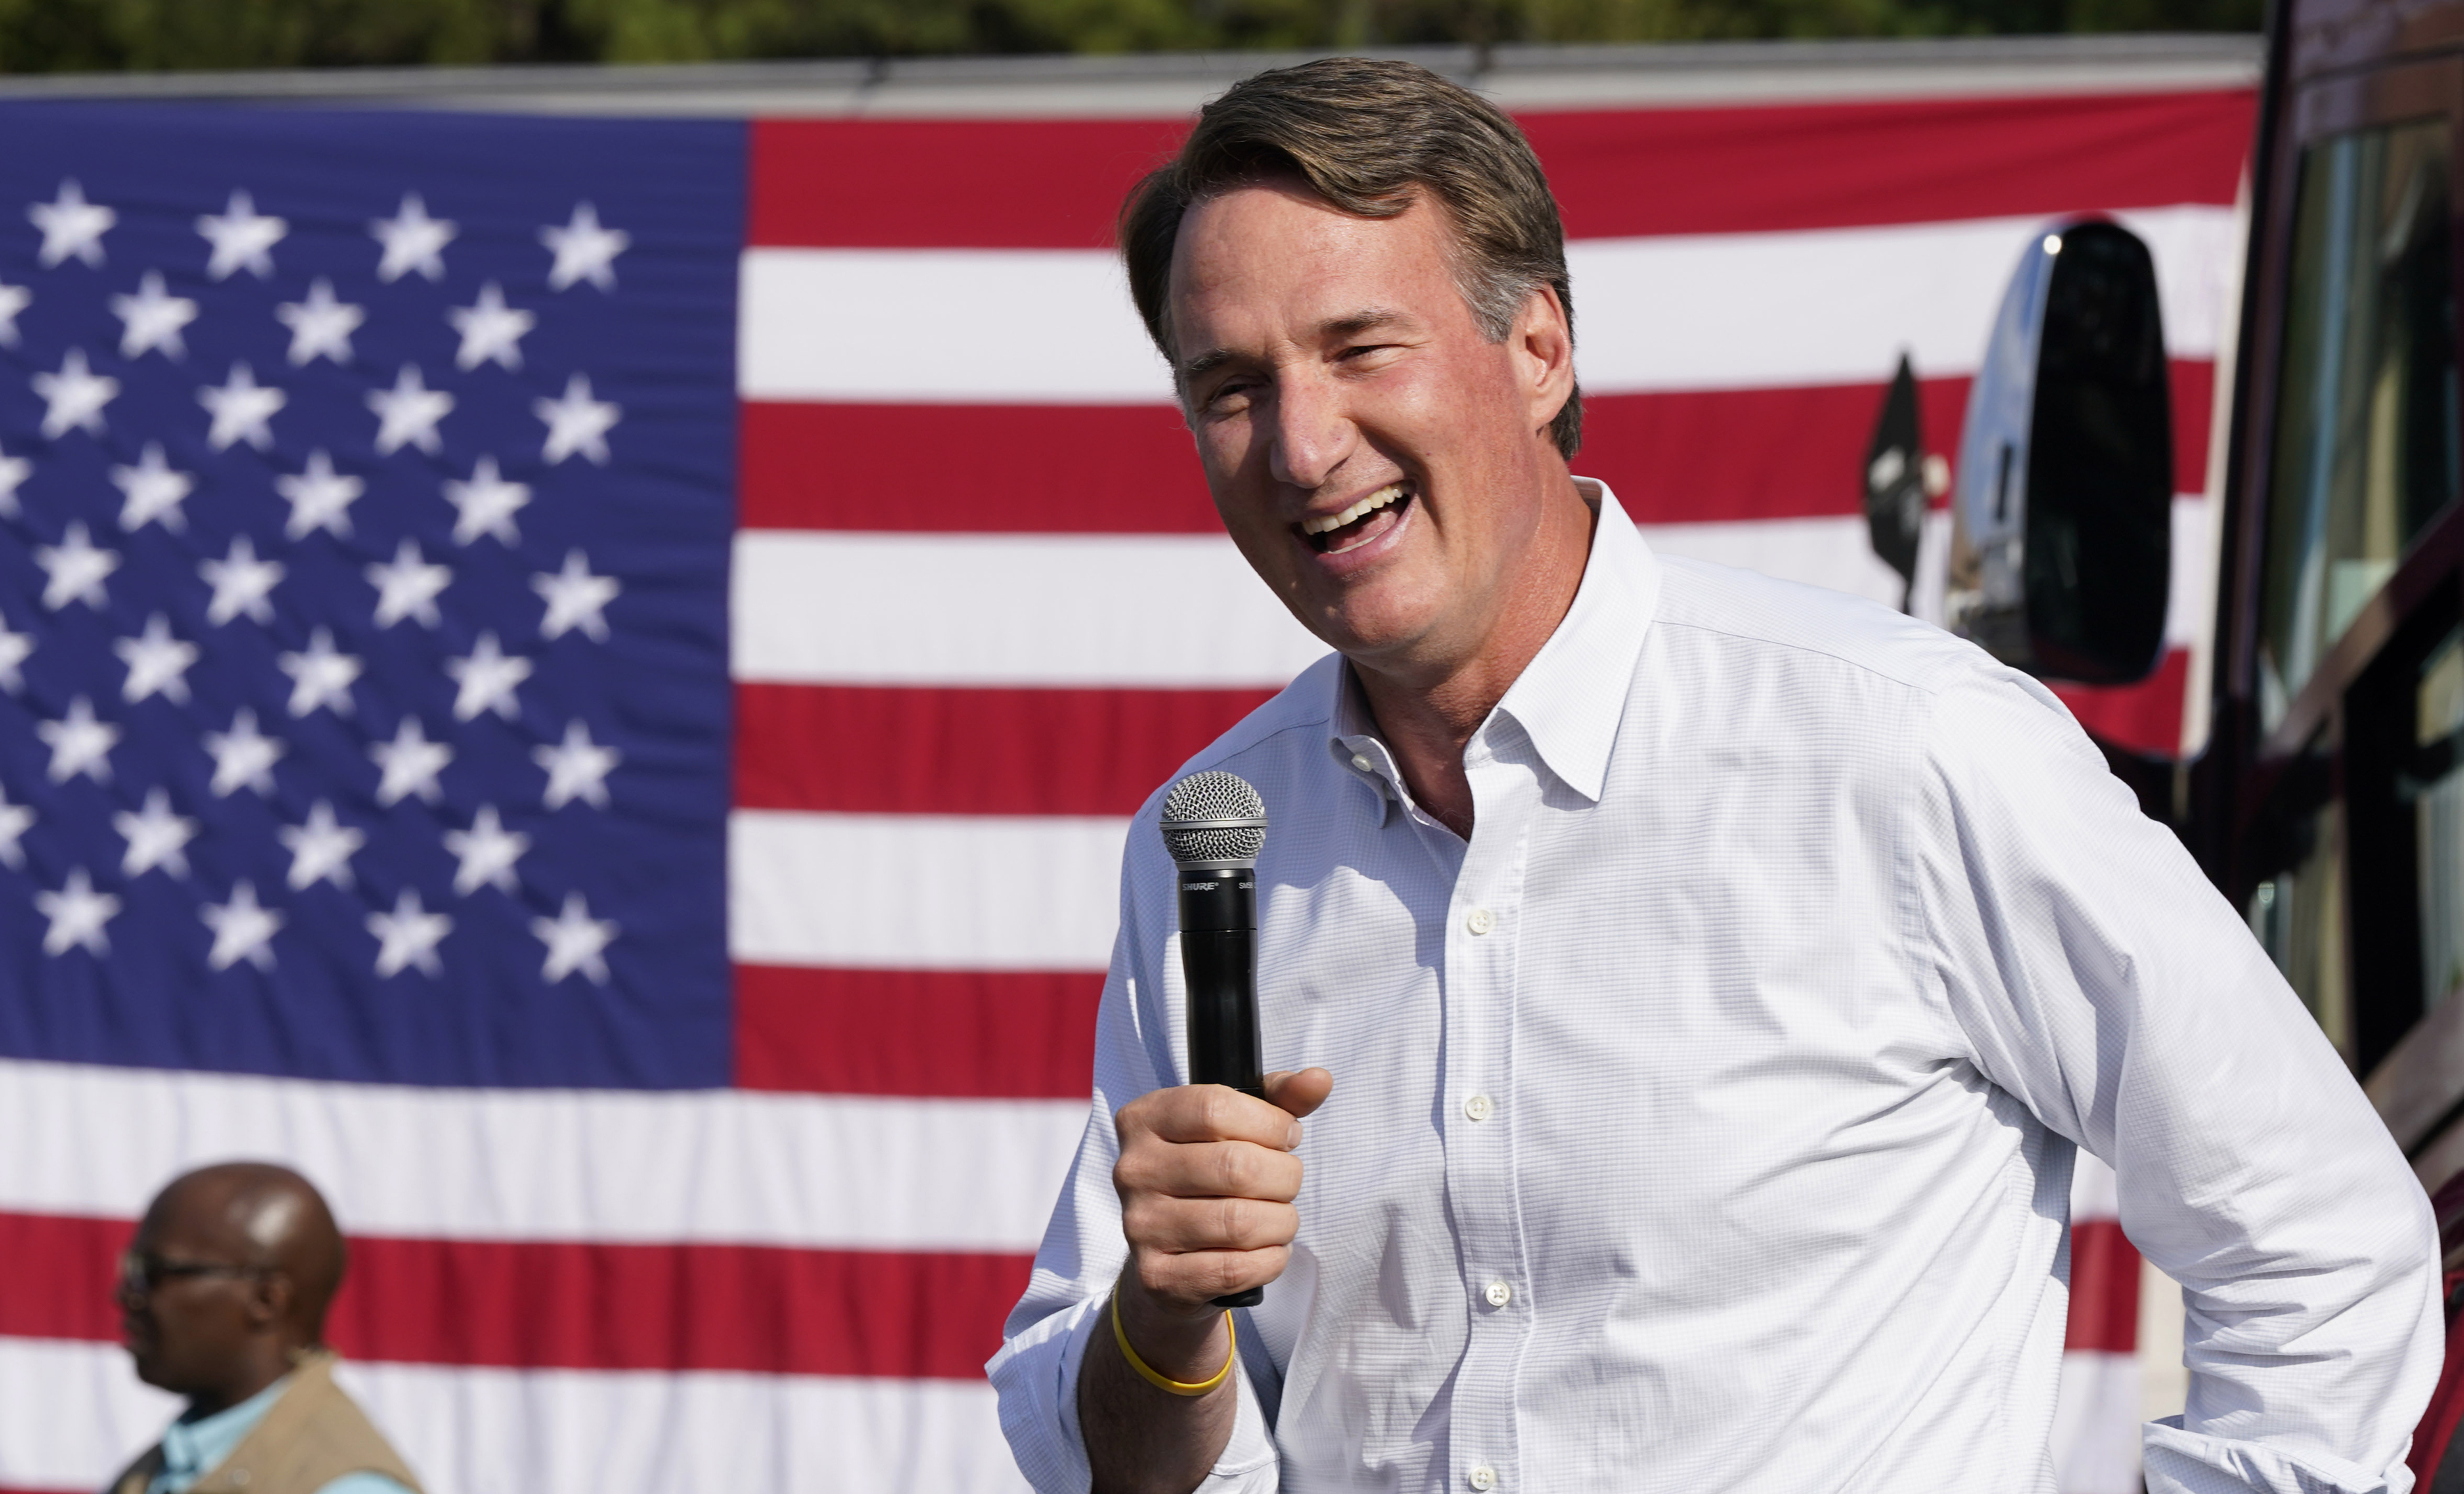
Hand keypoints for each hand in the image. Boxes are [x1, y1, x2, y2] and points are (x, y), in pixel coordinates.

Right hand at [1109, 1069, 1332, 1370]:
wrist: (1172, 1257)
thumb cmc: (1211, 1178)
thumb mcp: (1238, 1126)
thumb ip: (1279, 1099)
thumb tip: (1319, 1080)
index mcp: (1145, 1119)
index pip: (1216, 1107)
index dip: (1269, 1123)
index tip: (1287, 1136)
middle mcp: (1134, 1169)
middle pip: (1235, 1166)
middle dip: (1284, 1177)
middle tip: (1286, 1182)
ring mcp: (1141, 1225)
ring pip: (1240, 1222)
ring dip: (1281, 1222)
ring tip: (1279, 1218)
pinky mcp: (1157, 1275)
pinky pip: (1234, 1269)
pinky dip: (1268, 1260)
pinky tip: (1266, 1250)